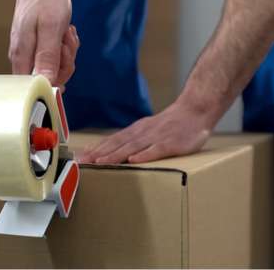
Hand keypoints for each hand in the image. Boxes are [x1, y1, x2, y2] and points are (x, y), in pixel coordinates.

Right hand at [9, 0, 79, 85]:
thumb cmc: (44, 0)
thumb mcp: (51, 28)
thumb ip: (48, 57)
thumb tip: (46, 84)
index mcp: (22, 58)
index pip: (37, 88)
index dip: (56, 80)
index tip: (63, 58)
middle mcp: (23, 60)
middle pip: (50, 79)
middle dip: (65, 62)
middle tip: (66, 40)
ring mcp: (30, 54)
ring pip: (56, 68)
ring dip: (67, 52)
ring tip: (65, 32)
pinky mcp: (38, 49)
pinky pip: (56, 57)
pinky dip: (64, 46)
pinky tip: (65, 32)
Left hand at [78, 97, 214, 163]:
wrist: (194, 110)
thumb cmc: (171, 124)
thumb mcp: (149, 129)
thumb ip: (134, 139)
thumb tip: (114, 151)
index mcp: (136, 130)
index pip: (112, 140)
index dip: (95, 149)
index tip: (79, 158)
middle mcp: (142, 132)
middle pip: (117, 144)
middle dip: (98, 153)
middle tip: (82, 163)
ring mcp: (156, 137)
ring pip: (132, 147)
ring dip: (115, 155)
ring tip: (100, 162)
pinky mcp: (171, 143)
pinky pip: (156, 149)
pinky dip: (144, 155)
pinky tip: (133, 161)